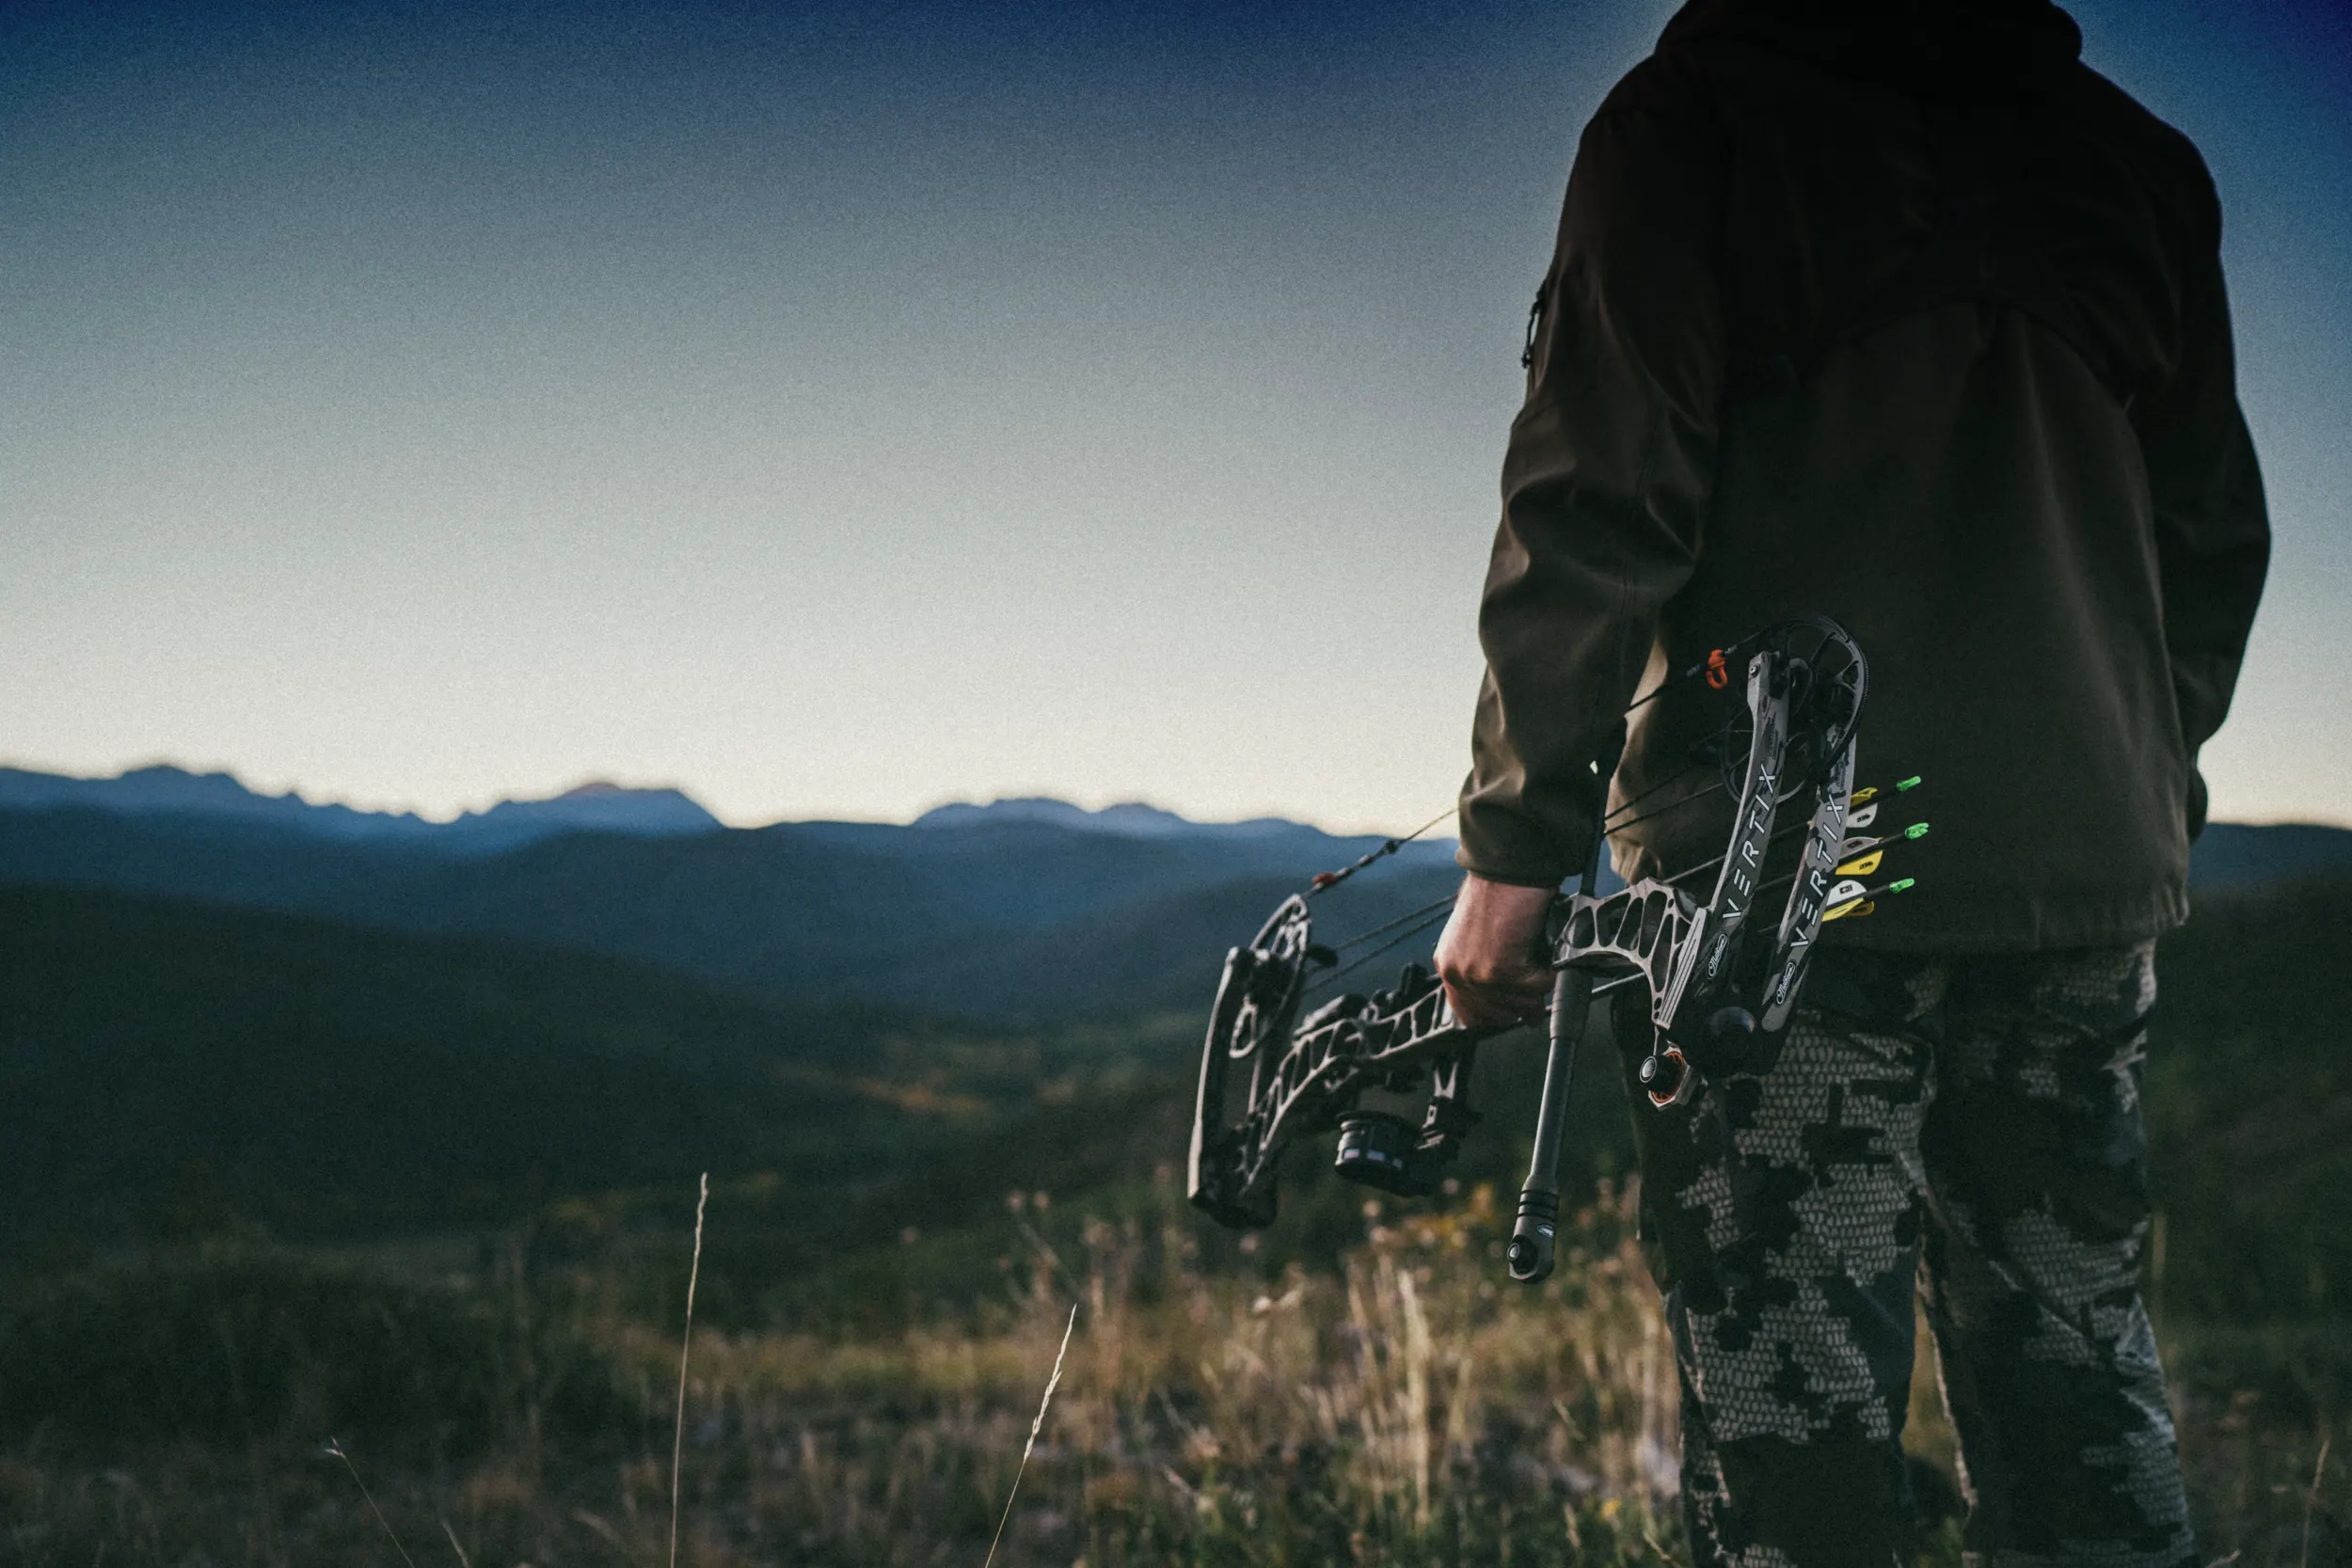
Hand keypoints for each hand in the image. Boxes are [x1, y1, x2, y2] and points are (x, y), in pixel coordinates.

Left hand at [1434, 873, 1556, 1027]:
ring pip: (1523, 1004)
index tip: (1516, 1005)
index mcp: (1449, 964)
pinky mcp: (1499, 972)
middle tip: (1534, 975)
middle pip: (1499, 1017)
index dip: (1499, 1013)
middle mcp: (1457, 973)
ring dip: (1539, 982)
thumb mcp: (1480, 937)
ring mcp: (1476, 975)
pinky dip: (1549, 969)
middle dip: (1523, 1001)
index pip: (1470, 1015)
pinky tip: (1540, 945)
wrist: (1509, 868)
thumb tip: (1511, 998)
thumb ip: (1485, 968)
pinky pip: (1539, 987)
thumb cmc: (1500, 892)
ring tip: (1537, 953)